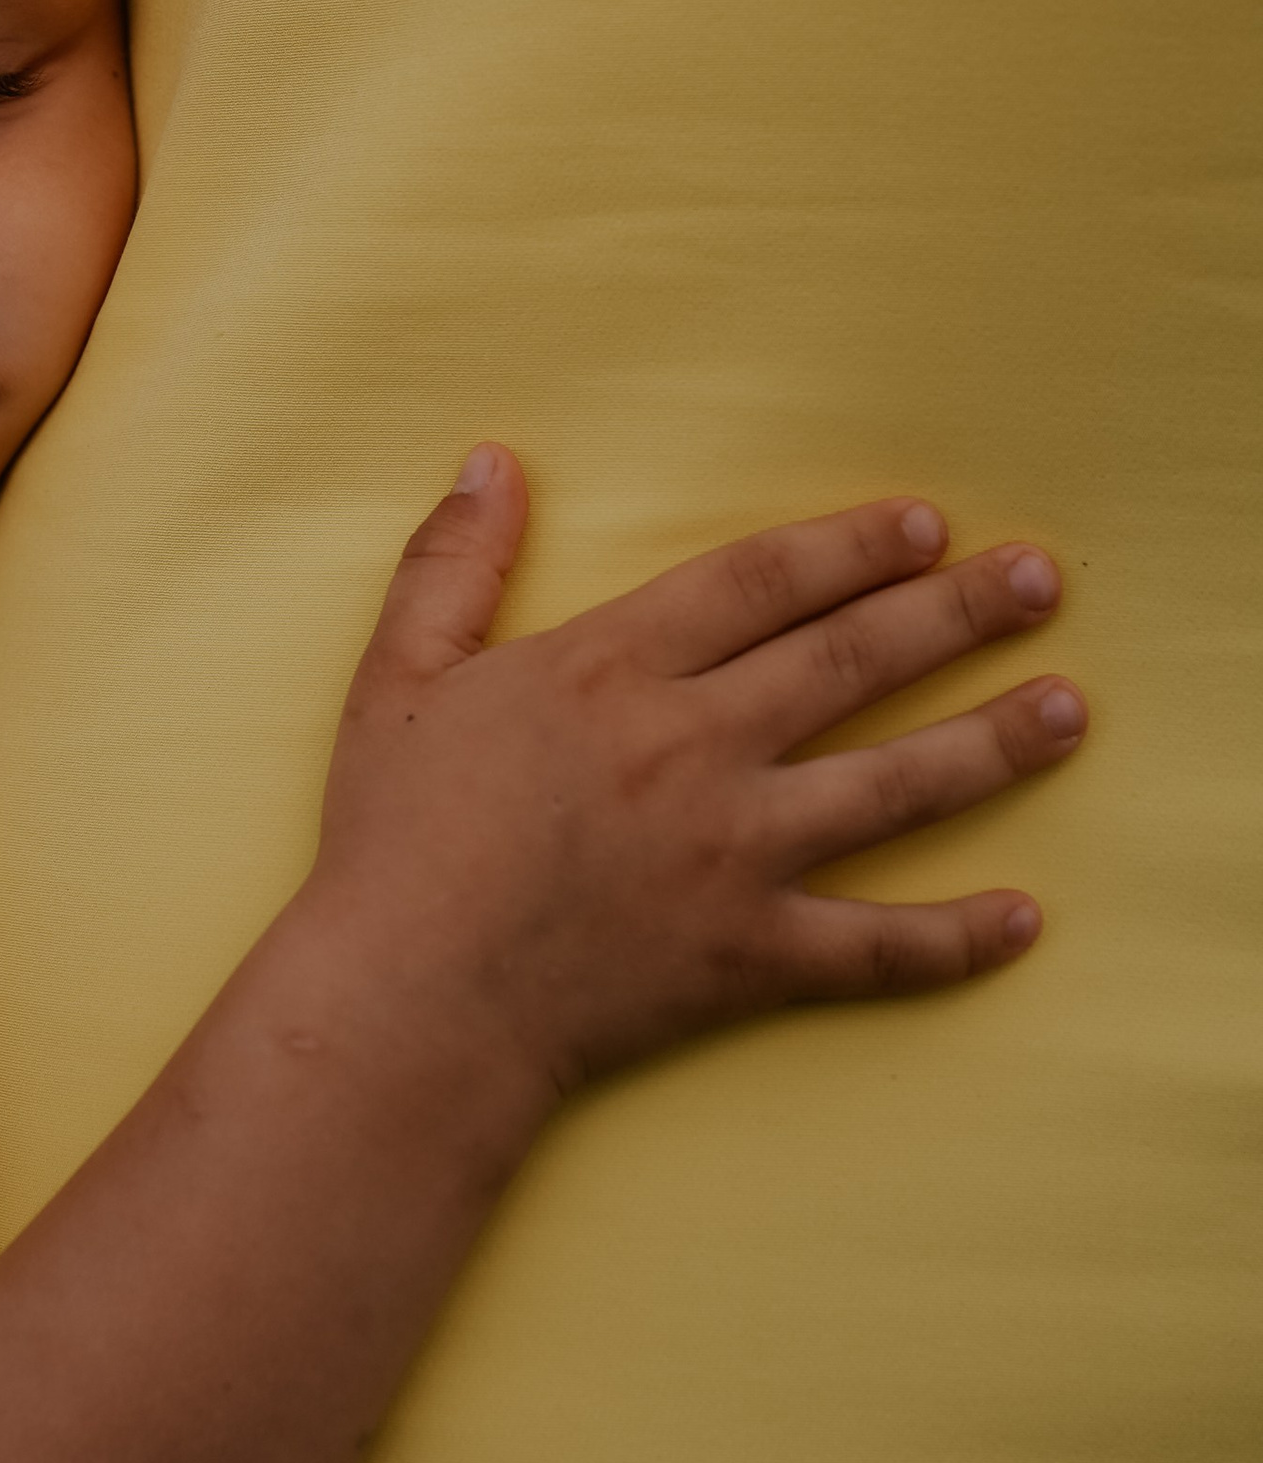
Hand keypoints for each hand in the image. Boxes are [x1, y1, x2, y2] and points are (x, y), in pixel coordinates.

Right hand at [306, 448, 1082, 1117]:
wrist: (407, 1002)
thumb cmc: (392, 842)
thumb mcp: (398, 677)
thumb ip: (451, 563)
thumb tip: (491, 460)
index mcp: (613, 667)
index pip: (763, 581)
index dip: (851, 547)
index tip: (925, 526)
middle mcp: (693, 746)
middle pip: (852, 661)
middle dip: (955, 614)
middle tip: (1040, 581)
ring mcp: (733, 853)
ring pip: (895, 786)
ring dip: (992, 743)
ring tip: (1070, 709)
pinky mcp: (748, 953)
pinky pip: (875, 947)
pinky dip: (955, 939)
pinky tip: (1023, 918)